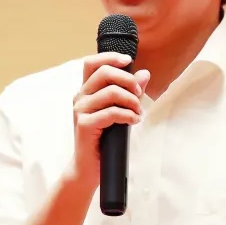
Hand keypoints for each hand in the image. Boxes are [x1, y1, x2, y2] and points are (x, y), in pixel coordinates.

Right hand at [68, 52, 150, 188]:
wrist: (90, 166)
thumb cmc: (104, 139)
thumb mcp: (119, 111)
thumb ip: (130, 92)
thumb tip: (145, 73)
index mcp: (86, 90)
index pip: (92, 63)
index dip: (110, 57)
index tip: (129, 61)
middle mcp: (80, 97)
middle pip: (104, 73)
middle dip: (128, 80)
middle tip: (139, 93)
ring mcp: (80, 110)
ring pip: (110, 92)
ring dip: (131, 100)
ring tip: (138, 111)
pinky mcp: (84, 125)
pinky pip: (111, 112)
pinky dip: (128, 115)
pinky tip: (134, 120)